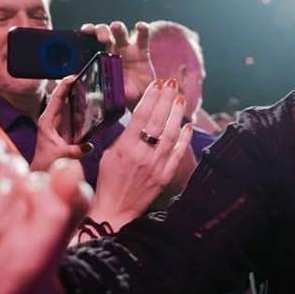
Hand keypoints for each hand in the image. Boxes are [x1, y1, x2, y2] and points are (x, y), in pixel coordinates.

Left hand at [32, 75, 91, 171]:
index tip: (74, 76)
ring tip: (90, 88)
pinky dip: (81, 108)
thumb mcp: (62, 156)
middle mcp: (52, 120)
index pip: (56, 98)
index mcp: (47, 121)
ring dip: (78, 96)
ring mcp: (58, 123)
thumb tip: (89, 145)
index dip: (65, 86)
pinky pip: (74, 114)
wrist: (43, 170)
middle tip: (86, 78)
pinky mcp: (64, 129)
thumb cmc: (47, 163)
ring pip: (68, 105)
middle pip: (63, 98)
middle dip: (73, 87)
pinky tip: (90, 105)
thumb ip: (76, 151)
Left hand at [80, 21, 152, 108]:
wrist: (141, 98)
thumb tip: (87, 92)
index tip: (85, 30)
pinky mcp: (142, 50)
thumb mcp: (109, 95)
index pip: (91, 42)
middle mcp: (112, 50)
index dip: (88, 33)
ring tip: (116, 27)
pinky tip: (140, 27)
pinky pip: (142, 37)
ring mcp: (127, 49)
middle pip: (105, 33)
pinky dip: (142, 30)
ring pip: (120, 32)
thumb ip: (99, 93)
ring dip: (118, 28)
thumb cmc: (122, 95)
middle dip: (102, 31)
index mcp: (100, 58)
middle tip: (102, 37)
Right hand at [90, 79, 193, 230]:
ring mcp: (156, 165)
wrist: (115, 210)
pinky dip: (184, 138)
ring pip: (170, 134)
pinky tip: (187, 125)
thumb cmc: (107, 181)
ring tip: (180, 98)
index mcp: (125, 147)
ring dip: (176, 114)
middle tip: (171, 83)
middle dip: (166, 99)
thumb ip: (122, 136)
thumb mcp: (108, 154)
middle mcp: (143, 154)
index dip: (151, 97)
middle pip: (158, 121)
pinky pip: (178, 153)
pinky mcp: (165, 176)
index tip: (156, 83)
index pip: (141, 115)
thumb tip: (136, 118)